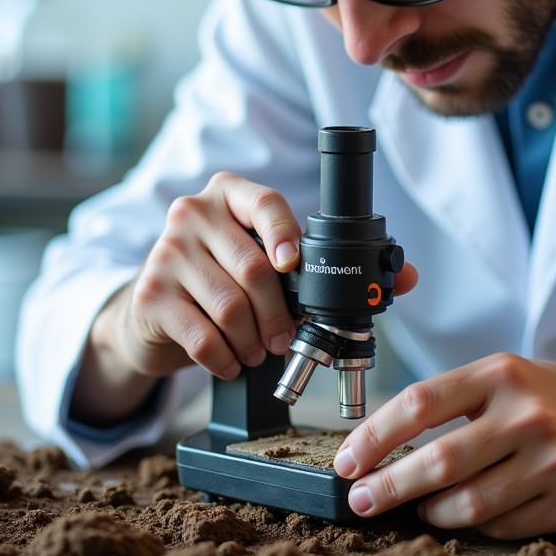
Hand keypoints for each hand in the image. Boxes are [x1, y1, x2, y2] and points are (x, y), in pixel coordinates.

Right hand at [110, 172, 417, 380]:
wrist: (154, 311)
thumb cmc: (224, 281)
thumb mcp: (271, 264)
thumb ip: (329, 266)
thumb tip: (406, 277)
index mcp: (229, 195)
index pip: (265, 203)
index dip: (286, 234)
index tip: (296, 266)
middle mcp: (192, 213)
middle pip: (253, 267)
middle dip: (280, 315)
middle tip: (284, 340)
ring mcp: (165, 252)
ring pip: (230, 306)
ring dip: (253, 341)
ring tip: (256, 351)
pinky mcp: (149, 295)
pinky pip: (201, 336)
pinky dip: (225, 359)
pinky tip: (230, 361)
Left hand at [332, 354, 555, 537]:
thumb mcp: (514, 376)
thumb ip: (459, 400)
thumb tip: (391, 440)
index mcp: (503, 374)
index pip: (421, 403)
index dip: (375, 435)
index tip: (349, 459)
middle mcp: (527, 414)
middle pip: (438, 460)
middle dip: (388, 487)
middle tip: (362, 500)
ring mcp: (552, 462)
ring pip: (469, 504)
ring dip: (432, 513)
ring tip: (420, 510)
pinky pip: (505, 527)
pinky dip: (478, 526)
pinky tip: (469, 518)